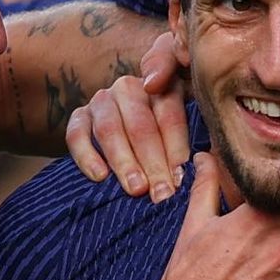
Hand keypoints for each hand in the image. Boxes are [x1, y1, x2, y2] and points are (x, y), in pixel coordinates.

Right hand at [63, 32, 187, 201]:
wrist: (128, 131)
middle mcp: (130, 88)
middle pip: (141, 124)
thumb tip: (203, 165)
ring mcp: (102, 100)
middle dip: (153, 162)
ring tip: (137, 189)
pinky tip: (100, 177)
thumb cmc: (166, 140)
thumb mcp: (188, 129)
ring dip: (124, 161)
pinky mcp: (79, 116)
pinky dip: (87, 156)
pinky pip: (76, 134)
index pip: (169, 114)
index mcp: (163, 86)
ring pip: (109, 129)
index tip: (181, 177)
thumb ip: (193, 138)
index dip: (176, 147)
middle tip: (163, 193)